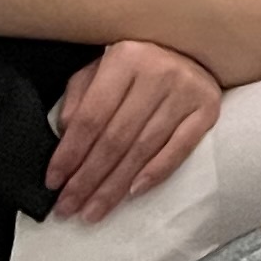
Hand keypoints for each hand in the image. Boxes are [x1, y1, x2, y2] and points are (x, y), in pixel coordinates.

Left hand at [44, 38, 222, 221]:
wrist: (194, 49)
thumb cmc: (137, 65)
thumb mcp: (99, 70)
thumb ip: (78, 99)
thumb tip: (65, 139)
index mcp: (124, 58)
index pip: (91, 117)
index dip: (69, 154)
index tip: (53, 183)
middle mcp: (157, 72)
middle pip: (115, 138)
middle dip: (88, 179)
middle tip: (69, 208)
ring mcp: (186, 90)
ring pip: (143, 149)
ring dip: (115, 186)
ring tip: (94, 211)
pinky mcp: (208, 107)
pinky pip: (180, 148)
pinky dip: (156, 172)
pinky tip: (134, 193)